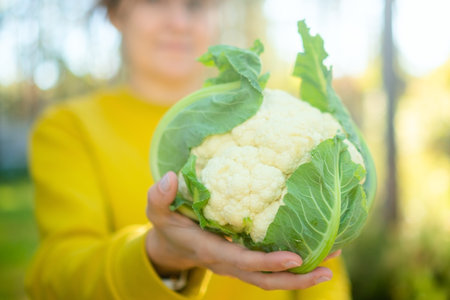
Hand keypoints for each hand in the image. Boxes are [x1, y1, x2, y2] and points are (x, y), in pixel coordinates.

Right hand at [145, 171, 340, 289]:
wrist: (171, 245)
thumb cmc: (167, 225)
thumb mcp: (157, 210)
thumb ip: (159, 196)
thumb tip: (170, 178)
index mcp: (211, 251)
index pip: (243, 263)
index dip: (268, 263)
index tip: (296, 258)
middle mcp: (229, 263)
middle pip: (266, 280)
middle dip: (297, 279)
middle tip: (328, 268)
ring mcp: (238, 264)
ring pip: (272, 278)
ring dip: (302, 275)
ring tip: (332, 261)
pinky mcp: (245, 258)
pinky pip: (270, 268)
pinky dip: (293, 264)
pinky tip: (314, 249)